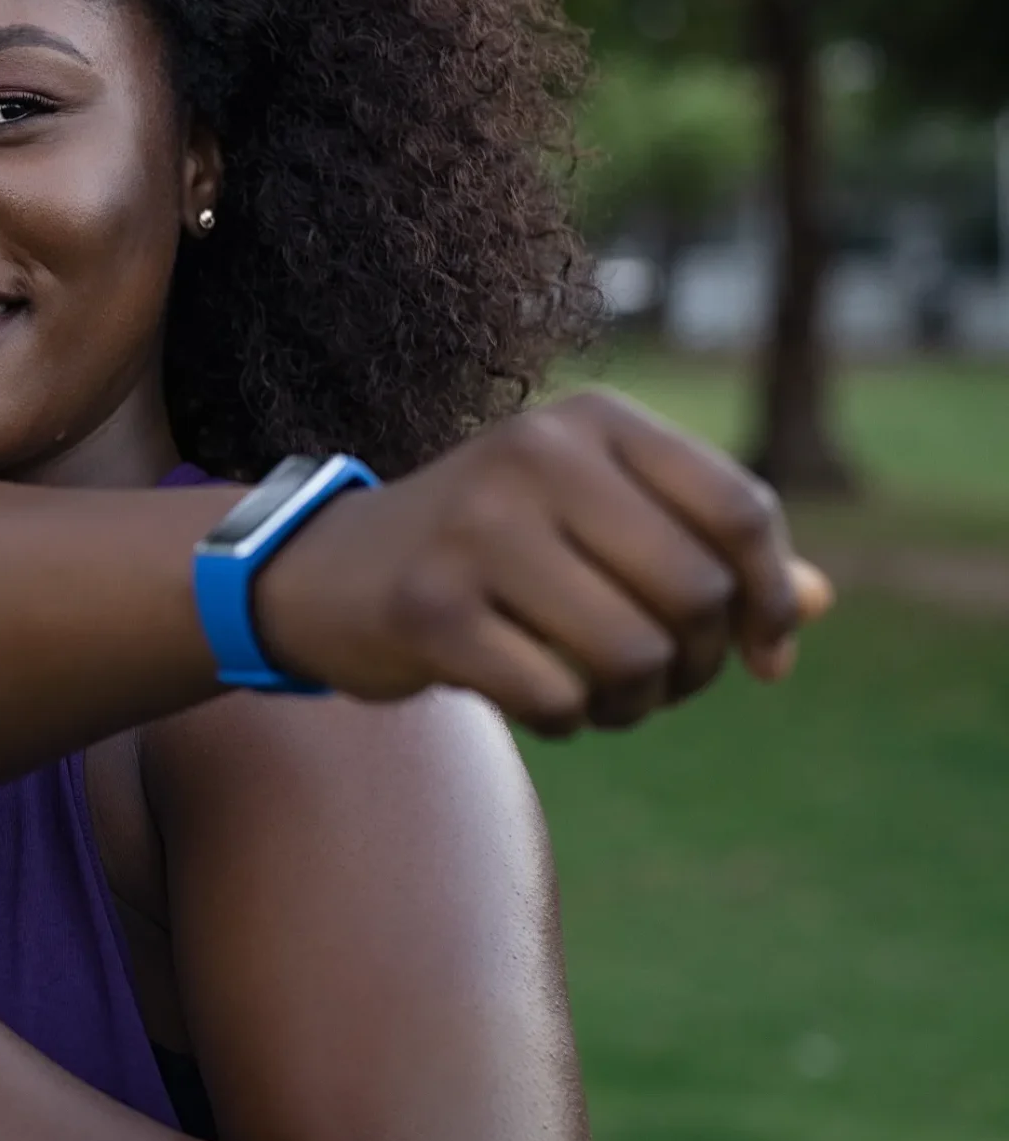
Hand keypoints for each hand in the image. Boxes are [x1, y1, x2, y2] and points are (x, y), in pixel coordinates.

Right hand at [257, 389, 836, 734]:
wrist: (325, 572)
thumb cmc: (488, 549)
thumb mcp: (594, 522)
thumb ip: (703, 551)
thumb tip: (815, 604)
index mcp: (588, 420)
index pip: (738, 510)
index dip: (773, 597)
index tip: (764, 654)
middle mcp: (534, 454)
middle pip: (696, 592)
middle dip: (698, 665)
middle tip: (659, 680)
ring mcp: (476, 527)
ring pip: (635, 654)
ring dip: (635, 702)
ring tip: (600, 695)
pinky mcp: (431, 607)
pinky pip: (560, 697)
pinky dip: (567, 719)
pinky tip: (537, 701)